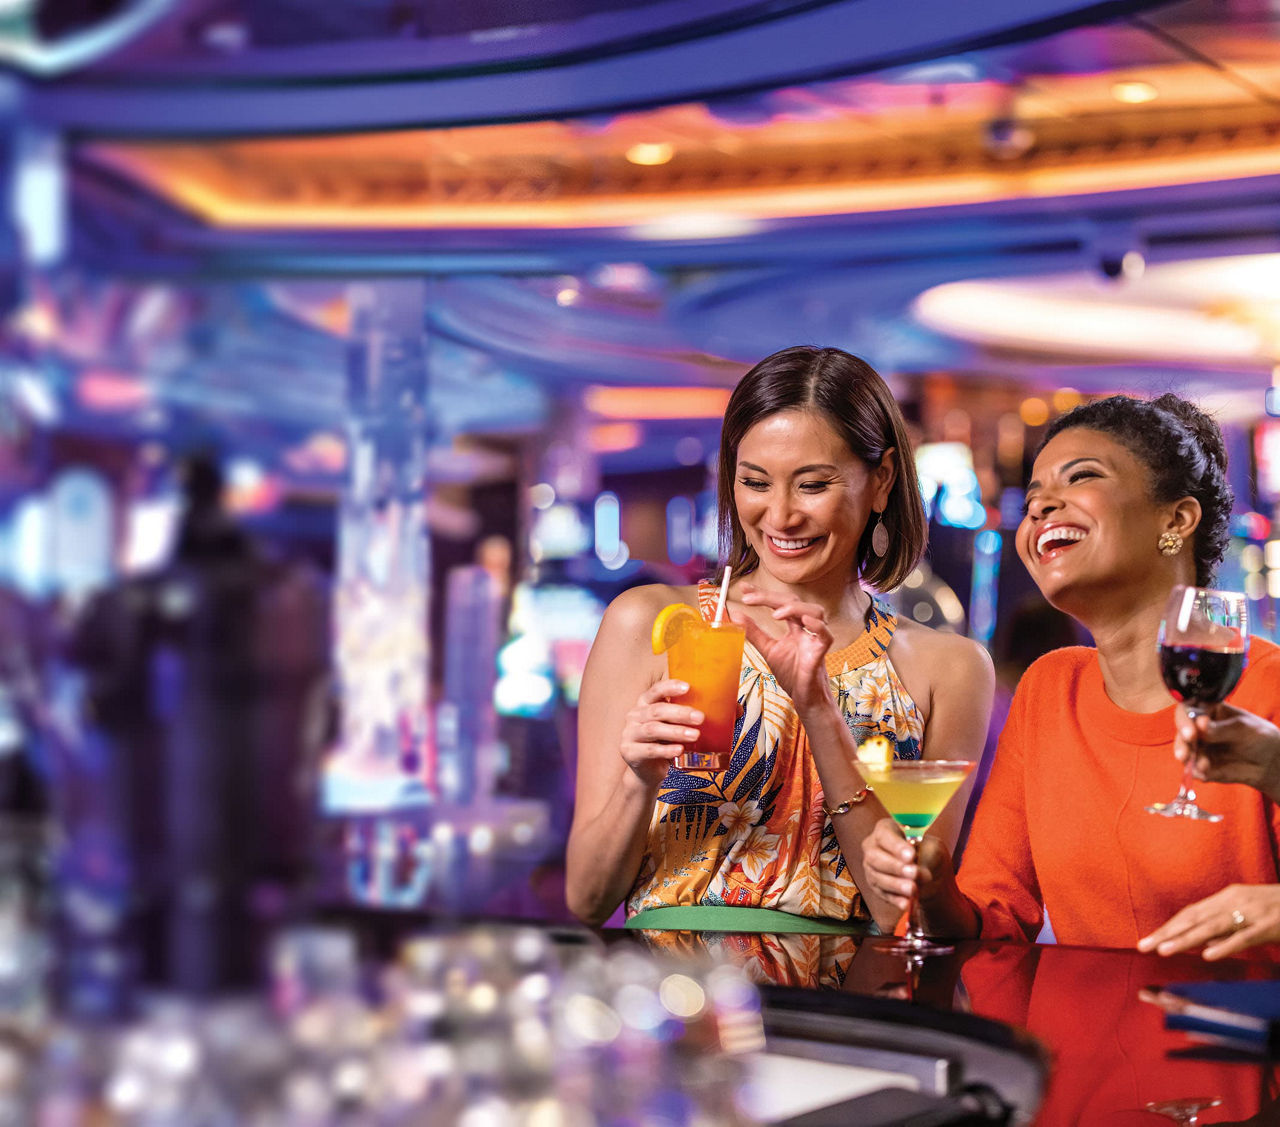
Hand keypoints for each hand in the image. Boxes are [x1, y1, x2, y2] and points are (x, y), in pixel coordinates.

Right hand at [619, 679, 702, 787]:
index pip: (656, 690)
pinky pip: (649, 750)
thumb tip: (734, 709)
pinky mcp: (630, 752)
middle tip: (701, 717)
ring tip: (695, 735)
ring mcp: (630, 734)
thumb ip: (695, 716)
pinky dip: (666, 750)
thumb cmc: (665, 743)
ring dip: (676, 732)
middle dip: (680, 713)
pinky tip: (679, 750)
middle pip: (657, 711)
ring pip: (653, 729)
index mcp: (646, 703)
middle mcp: (635, 715)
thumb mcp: (676, 726)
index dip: (670, 687)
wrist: (647, 771)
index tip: (688, 687)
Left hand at [734, 584, 832, 711]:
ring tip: (775, 613)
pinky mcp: (821, 653)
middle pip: (795, 602)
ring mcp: (815, 639)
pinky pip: (825, 635)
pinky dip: (817, 626)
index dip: (763, 593)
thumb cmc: (792, 673)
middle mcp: (807, 628)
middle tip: (750, 598)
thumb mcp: (768, 650)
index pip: (780, 603)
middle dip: (772, 597)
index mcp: (795, 627)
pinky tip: (803, 621)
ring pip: (815, 612)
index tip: (744, 587)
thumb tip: (736, 615)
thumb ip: (754, 633)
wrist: (804, 698)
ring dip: (794, 608)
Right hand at [860, 817, 954, 915]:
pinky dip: (895, 899)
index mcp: (885, 829)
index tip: (911, 855)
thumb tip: (916, 871)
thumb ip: (925, 855)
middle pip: (875, 857)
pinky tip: (906, 903)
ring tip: (913, 890)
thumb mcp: (932, 848)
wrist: (930, 872)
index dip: (896, 846)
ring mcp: (871, 867)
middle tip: (913, 873)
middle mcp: (872, 847)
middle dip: (895, 867)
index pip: (885, 835)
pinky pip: (882, 894)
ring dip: (895, 885)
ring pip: (877, 877)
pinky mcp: (876, 886)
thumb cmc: (928, 852)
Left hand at [1138, 883, 1279, 960]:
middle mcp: (1235, 900)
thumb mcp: (1248, 912)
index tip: (1147, 939)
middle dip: (1168, 932)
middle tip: (1144, 946)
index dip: (1168, 926)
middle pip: (1195, 917)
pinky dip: (1225, 945)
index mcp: (1227, 896)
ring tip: (1165, 950)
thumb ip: (1225, 925)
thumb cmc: (1278, 908)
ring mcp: (1252, 912)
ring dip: (1187, 939)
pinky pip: (1244, 937)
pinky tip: (1208, 954)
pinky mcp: (1269, 925)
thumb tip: (1200, 941)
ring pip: (1212, 926)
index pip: (1191, 912)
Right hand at [1174, 703, 1279, 799]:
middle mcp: (1198, 727)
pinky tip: (1205, 773)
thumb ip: (1221, 729)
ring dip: (1189, 759)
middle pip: (1182, 731)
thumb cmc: (1259, 737)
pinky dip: (1196, 772)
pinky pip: (1192, 768)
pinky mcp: (1200, 764)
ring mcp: (1198, 746)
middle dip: (1182, 743)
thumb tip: (1200, 724)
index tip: (1191, 733)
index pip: (1188, 709)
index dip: (1185, 719)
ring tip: (1204, 766)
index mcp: (1208, 709)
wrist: (1270, 763)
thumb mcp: (1244, 729)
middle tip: (1185, 754)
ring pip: (1183, 750)